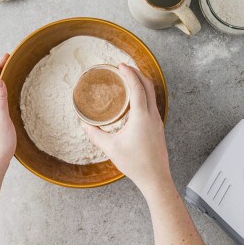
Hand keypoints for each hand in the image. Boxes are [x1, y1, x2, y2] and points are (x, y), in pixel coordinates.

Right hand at [82, 63, 170, 193]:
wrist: (156, 178)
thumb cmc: (135, 164)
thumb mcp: (111, 148)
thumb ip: (96, 135)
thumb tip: (84, 125)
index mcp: (141, 116)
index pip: (137, 88)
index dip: (129, 74)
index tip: (121, 65)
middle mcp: (152, 116)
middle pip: (148, 86)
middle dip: (137, 73)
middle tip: (125, 68)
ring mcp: (158, 121)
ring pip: (153, 95)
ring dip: (142, 83)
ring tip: (130, 80)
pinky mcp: (159, 128)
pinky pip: (153, 104)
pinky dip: (145, 95)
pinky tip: (136, 101)